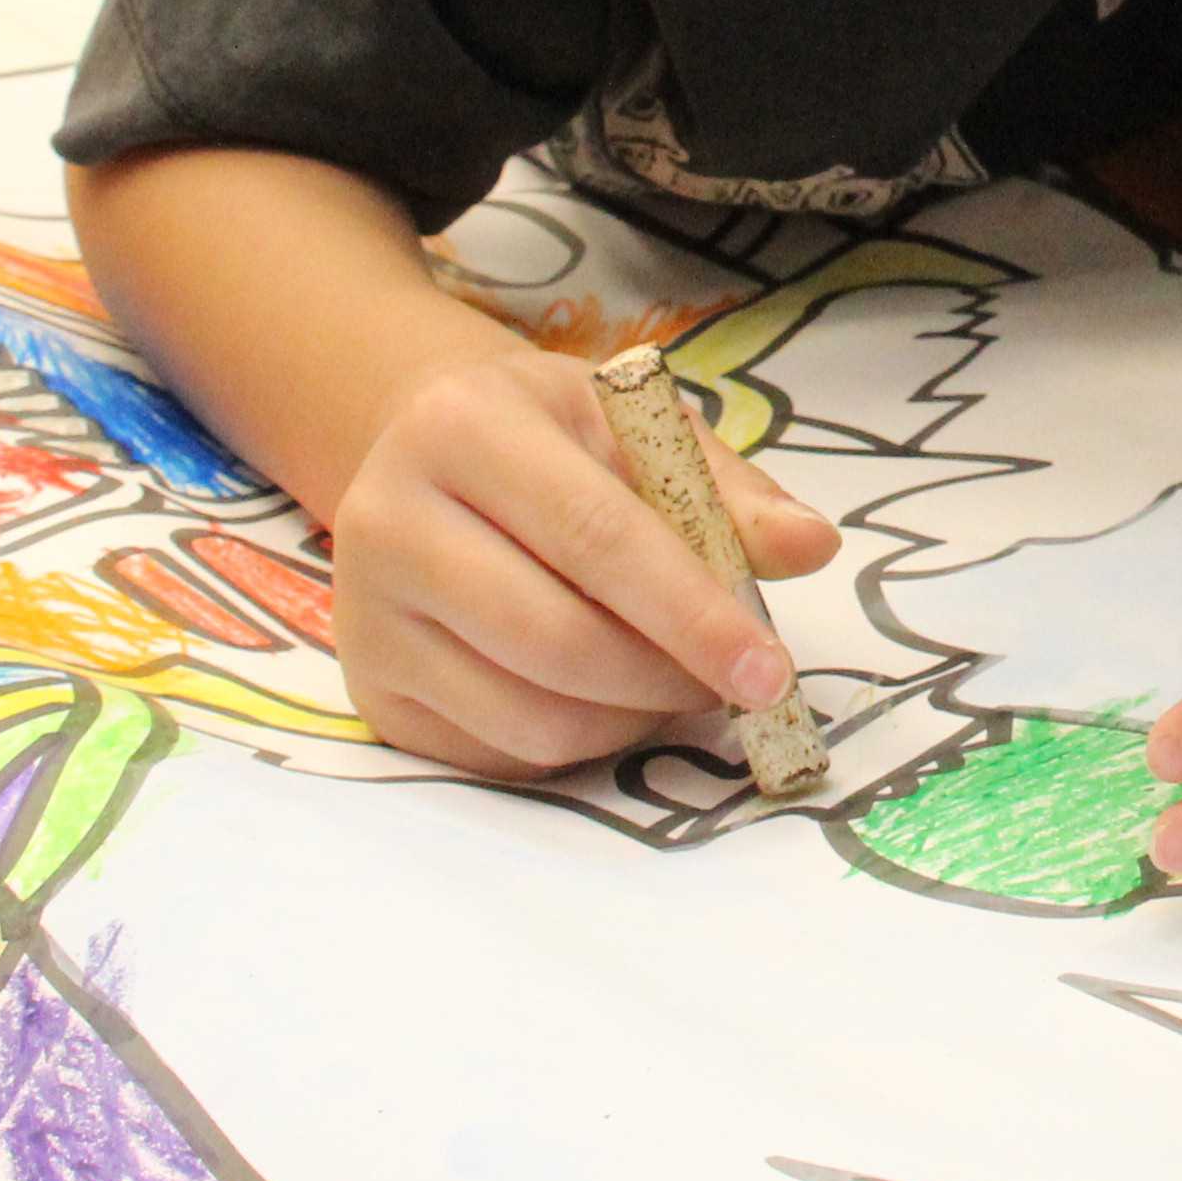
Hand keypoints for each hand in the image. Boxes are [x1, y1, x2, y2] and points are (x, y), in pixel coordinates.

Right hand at [321, 347, 839, 773]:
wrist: (424, 451)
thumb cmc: (550, 437)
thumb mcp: (637, 429)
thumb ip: (728, 492)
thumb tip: (814, 546)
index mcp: (462, 427)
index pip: (595, 537)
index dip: (692, 613)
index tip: (770, 670)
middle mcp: (388, 519)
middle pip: (556, 640)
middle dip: (668, 680)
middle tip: (735, 685)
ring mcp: (368, 614)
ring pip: (529, 714)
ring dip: (631, 723)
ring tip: (672, 684)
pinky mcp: (371, 688)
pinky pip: (500, 753)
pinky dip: (580, 744)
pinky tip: (608, 700)